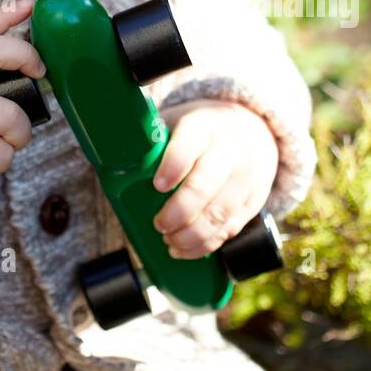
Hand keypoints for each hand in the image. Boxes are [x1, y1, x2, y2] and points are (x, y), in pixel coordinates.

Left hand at [151, 98, 278, 259]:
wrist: (254, 129)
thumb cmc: (202, 130)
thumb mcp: (179, 121)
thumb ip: (153, 140)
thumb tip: (116, 160)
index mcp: (203, 127)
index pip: (188, 146)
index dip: (172, 167)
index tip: (157, 186)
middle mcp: (229, 150)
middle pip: (204, 186)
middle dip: (178, 212)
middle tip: (158, 224)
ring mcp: (245, 177)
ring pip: (218, 214)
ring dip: (190, 235)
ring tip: (169, 242)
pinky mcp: (254, 201)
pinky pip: (230, 229)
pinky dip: (205, 244)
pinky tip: (185, 249)